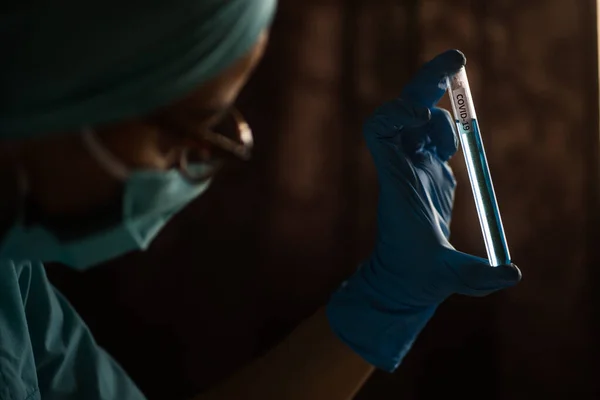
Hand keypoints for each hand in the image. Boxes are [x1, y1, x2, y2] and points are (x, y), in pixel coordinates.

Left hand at [327, 50, 520, 371]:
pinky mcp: (425, 170)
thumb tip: (514, 275)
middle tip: (456, 58)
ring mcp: (412, 166)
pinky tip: (455, 143)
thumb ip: (480, 279)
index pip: (379, 132)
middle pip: (403, 112)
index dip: (396, 114)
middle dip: (426, 83)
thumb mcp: (450, 279)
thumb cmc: (419, 278)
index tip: (420, 119)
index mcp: (399, 184)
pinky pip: (428, 132)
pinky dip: (443, 125)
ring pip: (416, 117)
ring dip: (437, 106)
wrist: (403, 277)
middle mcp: (402, 168)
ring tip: (457, 131)